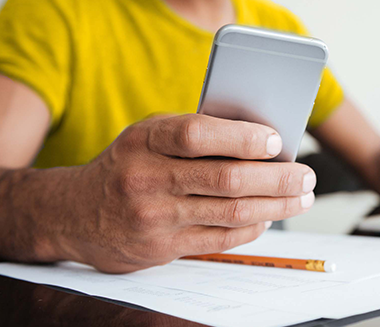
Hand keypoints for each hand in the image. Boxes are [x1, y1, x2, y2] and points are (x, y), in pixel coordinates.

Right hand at [63, 114, 315, 272]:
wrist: (75, 211)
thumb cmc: (124, 164)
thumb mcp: (147, 135)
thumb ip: (191, 133)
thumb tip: (254, 138)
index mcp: (144, 139)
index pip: (197, 134)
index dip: (241, 136)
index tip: (275, 140)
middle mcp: (146, 177)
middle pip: (225, 178)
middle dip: (276, 177)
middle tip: (304, 174)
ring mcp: (153, 216)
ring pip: (230, 212)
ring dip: (275, 205)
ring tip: (300, 197)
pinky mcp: (161, 247)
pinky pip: (219, 239)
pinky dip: (252, 227)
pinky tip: (268, 217)